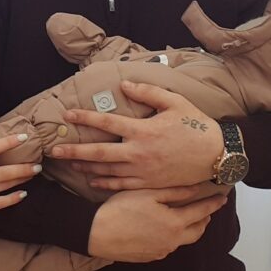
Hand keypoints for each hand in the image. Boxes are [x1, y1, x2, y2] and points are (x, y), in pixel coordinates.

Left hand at [50, 81, 223, 189]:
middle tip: (54, 152)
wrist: (217, 155)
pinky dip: (104, 185)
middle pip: (98, 153)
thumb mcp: (175, 102)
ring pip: (106, 172)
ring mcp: (142, 171)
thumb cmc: (197, 126)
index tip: (67, 115)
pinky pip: (121, 186)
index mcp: (143, 130)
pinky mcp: (149, 184)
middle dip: (73, 152)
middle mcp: (138, 153)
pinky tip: (92, 182)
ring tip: (68, 165)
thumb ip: (148, 92)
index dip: (84, 117)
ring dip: (85, 168)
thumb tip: (124, 84)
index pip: (106, 123)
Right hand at [87, 185, 228, 261]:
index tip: (222, 199)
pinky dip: (171, 236)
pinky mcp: (148, 257)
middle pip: (197, 232)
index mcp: (175, 224)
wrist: (96, 233)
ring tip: (185, 218)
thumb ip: (175, 192)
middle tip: (207, 210)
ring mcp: (160, 251)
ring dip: (187, 229)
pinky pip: (166, 247)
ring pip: (182, 241)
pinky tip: (162, 228)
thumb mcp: (148, 194)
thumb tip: (196, 189)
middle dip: (204, 220)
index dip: (213, 204)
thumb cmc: (121, 209)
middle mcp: (172, 241)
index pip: (202, 212)